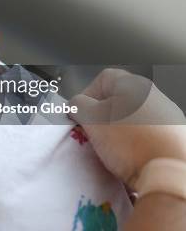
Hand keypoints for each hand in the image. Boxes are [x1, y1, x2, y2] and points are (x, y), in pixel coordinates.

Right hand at [69, 68, 185, 187]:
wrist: (169, 171)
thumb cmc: (132, 142)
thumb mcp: (91, 119)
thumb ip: (77, 105)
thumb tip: (76, 105)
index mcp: (132, 84)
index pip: (100, 80)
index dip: (86, 97)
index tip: (79, 114)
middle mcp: (153, 95)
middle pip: (117, 101)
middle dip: (102, 118)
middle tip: (93, 134)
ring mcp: (167, 116)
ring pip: (132, 120)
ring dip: (119, 133)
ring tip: (112, 150)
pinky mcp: (174, 137)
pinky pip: (146, 137)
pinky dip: (136, 146)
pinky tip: (131, 158)